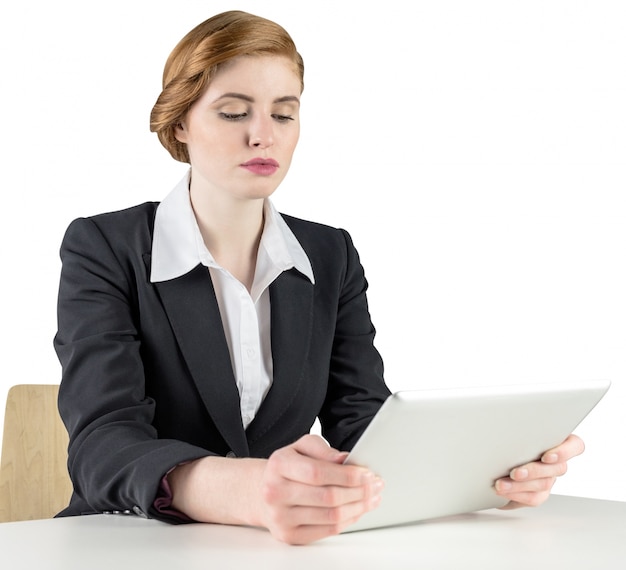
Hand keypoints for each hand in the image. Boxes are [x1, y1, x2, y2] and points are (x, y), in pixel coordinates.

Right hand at [259, 434, 382, 543]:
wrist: (262, 491)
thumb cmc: (288, 467)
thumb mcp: (301, 447)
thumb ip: (322, 449)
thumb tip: (345, 459)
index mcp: (279, 465)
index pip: (318, 473)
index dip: (347, 475)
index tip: (367, 473)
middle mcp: (275, 492)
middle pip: (328, 497)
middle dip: (359, 491)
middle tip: (377, 485)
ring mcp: (281, 517)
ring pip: (331, 516)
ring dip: (359, 507)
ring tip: (372, 497)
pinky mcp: (289, 535)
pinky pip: (327, 530)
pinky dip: (348, 520)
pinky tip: (358, 510)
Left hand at [495, 434, 584, 508]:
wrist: (490, 458)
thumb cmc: (503, 436)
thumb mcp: (512, 429)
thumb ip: (518, 430)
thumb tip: (506, 429)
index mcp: (554, 440)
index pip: (574, 445)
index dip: (565, 452)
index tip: (546, 456)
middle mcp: (555, 461)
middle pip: (558, 468)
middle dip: (534, 471)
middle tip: (514, 473)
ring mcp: (549, 478)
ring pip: (543, 484)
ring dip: (519, 485)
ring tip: (501, 484)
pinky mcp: (539, 494)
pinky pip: (533, 497)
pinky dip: (516, 494)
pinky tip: (502, 490)